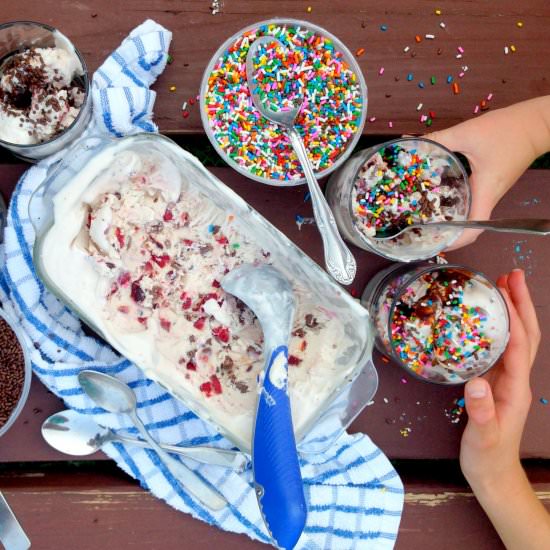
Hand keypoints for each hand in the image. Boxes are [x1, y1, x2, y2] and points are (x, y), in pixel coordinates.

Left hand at [425, 96, 549, 248]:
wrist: (537, 122)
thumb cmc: (507, 129)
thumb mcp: (467, 133)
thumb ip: (438, 139)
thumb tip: (410, 142)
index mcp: (485, 192)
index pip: (473, 229)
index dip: (455, 242)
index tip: (435, 243)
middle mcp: (489, 197)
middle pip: (469, 227)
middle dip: (447, 234)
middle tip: (422, 233)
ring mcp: (491, 191)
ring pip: (471, 214)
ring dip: (451, 220)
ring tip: (425, 219)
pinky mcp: (490, 184)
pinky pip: (473, 201)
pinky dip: (457, 205)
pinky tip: (439, 196)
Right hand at [459, 268, 540, 487]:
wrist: (493, 472)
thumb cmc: (487, 455)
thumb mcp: (482, 436)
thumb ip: (480, 410)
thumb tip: (475, 382)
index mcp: (515, 388)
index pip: (518, 346)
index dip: (513, 317)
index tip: (503, 291)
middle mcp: (517, 379)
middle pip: (526, 335)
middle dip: (521, 304)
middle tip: (509, 275)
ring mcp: (509, 380)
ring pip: (518, 339)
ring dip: (515, 311)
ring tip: (503, 286)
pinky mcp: (498, 382)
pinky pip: (503, 347)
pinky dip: (502, 327)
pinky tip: (488, 319)